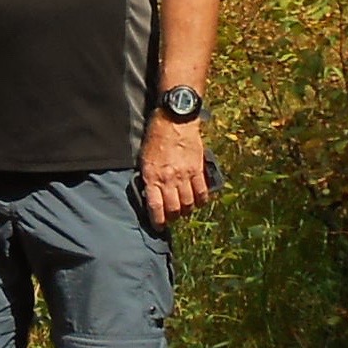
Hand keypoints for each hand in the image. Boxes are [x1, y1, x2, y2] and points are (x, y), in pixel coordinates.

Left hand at [141, 113, 210, 228]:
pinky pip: (202, 192)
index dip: (158, 221)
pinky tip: (198, 202)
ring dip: (186, 210)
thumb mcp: (144, 159)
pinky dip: (201, 200)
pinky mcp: (198, 170)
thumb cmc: (155, 138)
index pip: (156, 207)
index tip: (158, 227)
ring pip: (189, 203)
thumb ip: (148, 177)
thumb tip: (151, 194)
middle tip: (171, 218)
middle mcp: (169, 179)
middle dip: (172, 218)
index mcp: (153, 177)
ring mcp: (185, 175)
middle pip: (174, 209)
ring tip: (184, 210)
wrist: (175, 120)